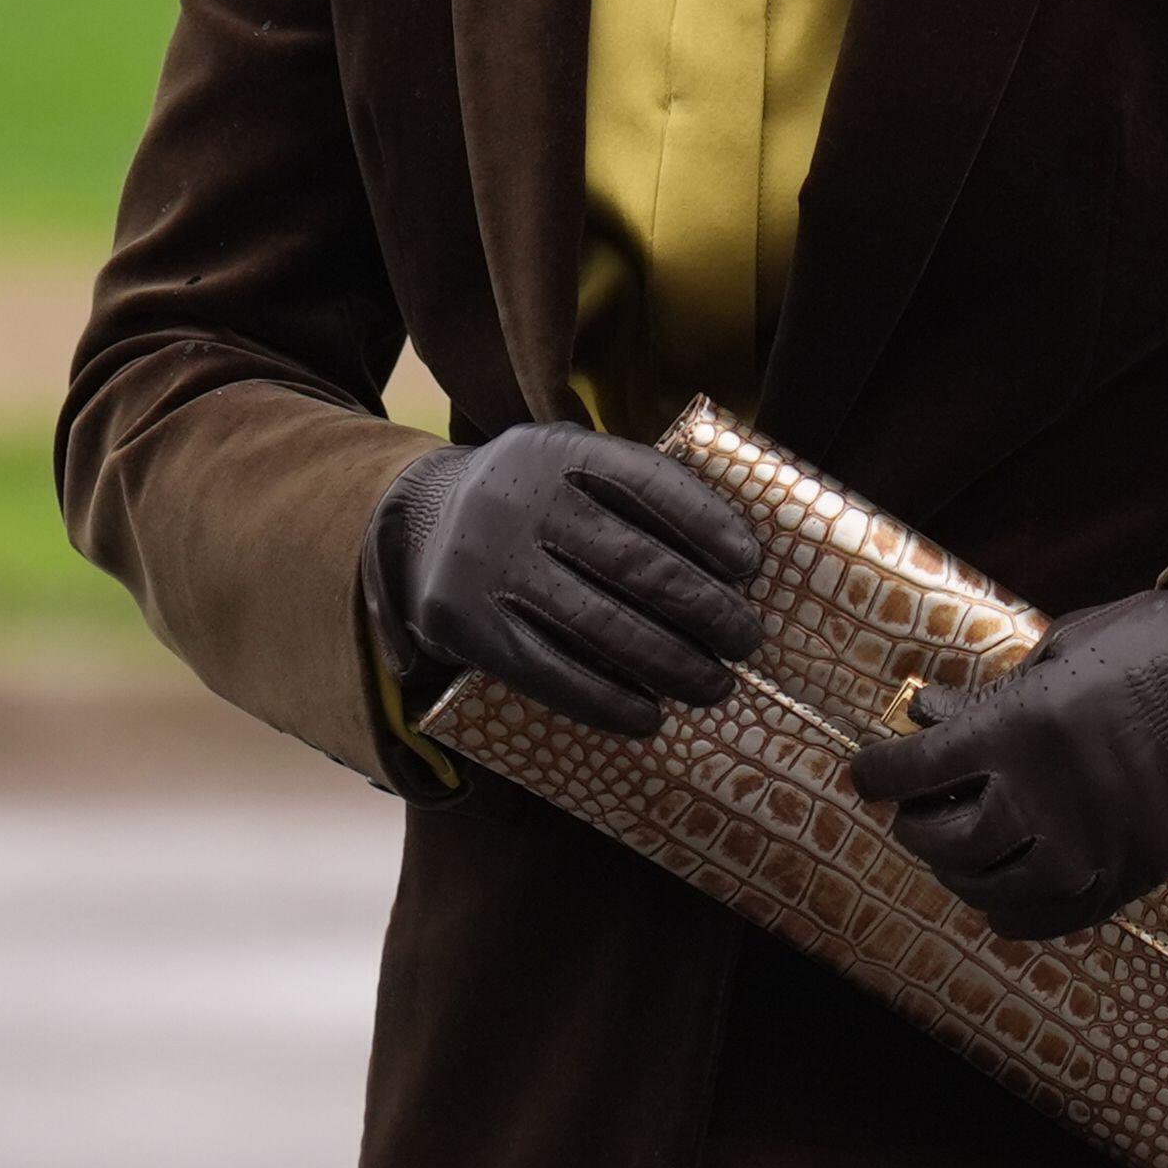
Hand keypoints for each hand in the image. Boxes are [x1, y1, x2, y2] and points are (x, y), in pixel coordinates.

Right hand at [363, 424, 763, 739]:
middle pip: (632, 561)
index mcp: (559, 450)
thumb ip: (636, 492)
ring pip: (597, 623)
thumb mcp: (571, 468)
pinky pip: (546, 671)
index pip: (649, 482)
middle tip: (746, 639)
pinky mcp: (463, 622)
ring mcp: (486, 562)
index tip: (751, 567)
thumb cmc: (531, 503)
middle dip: (703, 607)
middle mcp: (519, 499)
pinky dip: (605, 700)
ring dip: (669, 662)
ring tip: (715, 685)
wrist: (416, 525)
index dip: (707, 525)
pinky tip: (647, 717)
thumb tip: (735, 559)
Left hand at [847, 581, 1167, 941]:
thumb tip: (925, 716)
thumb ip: (989, 696)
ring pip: (993, 888)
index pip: (920, 767)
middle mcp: (1048, 795)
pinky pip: (1050, 918)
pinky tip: (998, 896)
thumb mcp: (1056, 653)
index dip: (879, 774)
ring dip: (959, 874)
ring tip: (953, 853)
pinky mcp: (1127, 876)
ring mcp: (1091, 844)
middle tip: (911, 815)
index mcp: (1023, 726)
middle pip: (948, 840)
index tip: (865, 776)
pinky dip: (1011, 913)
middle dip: (916, 829)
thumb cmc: (1145, 647)